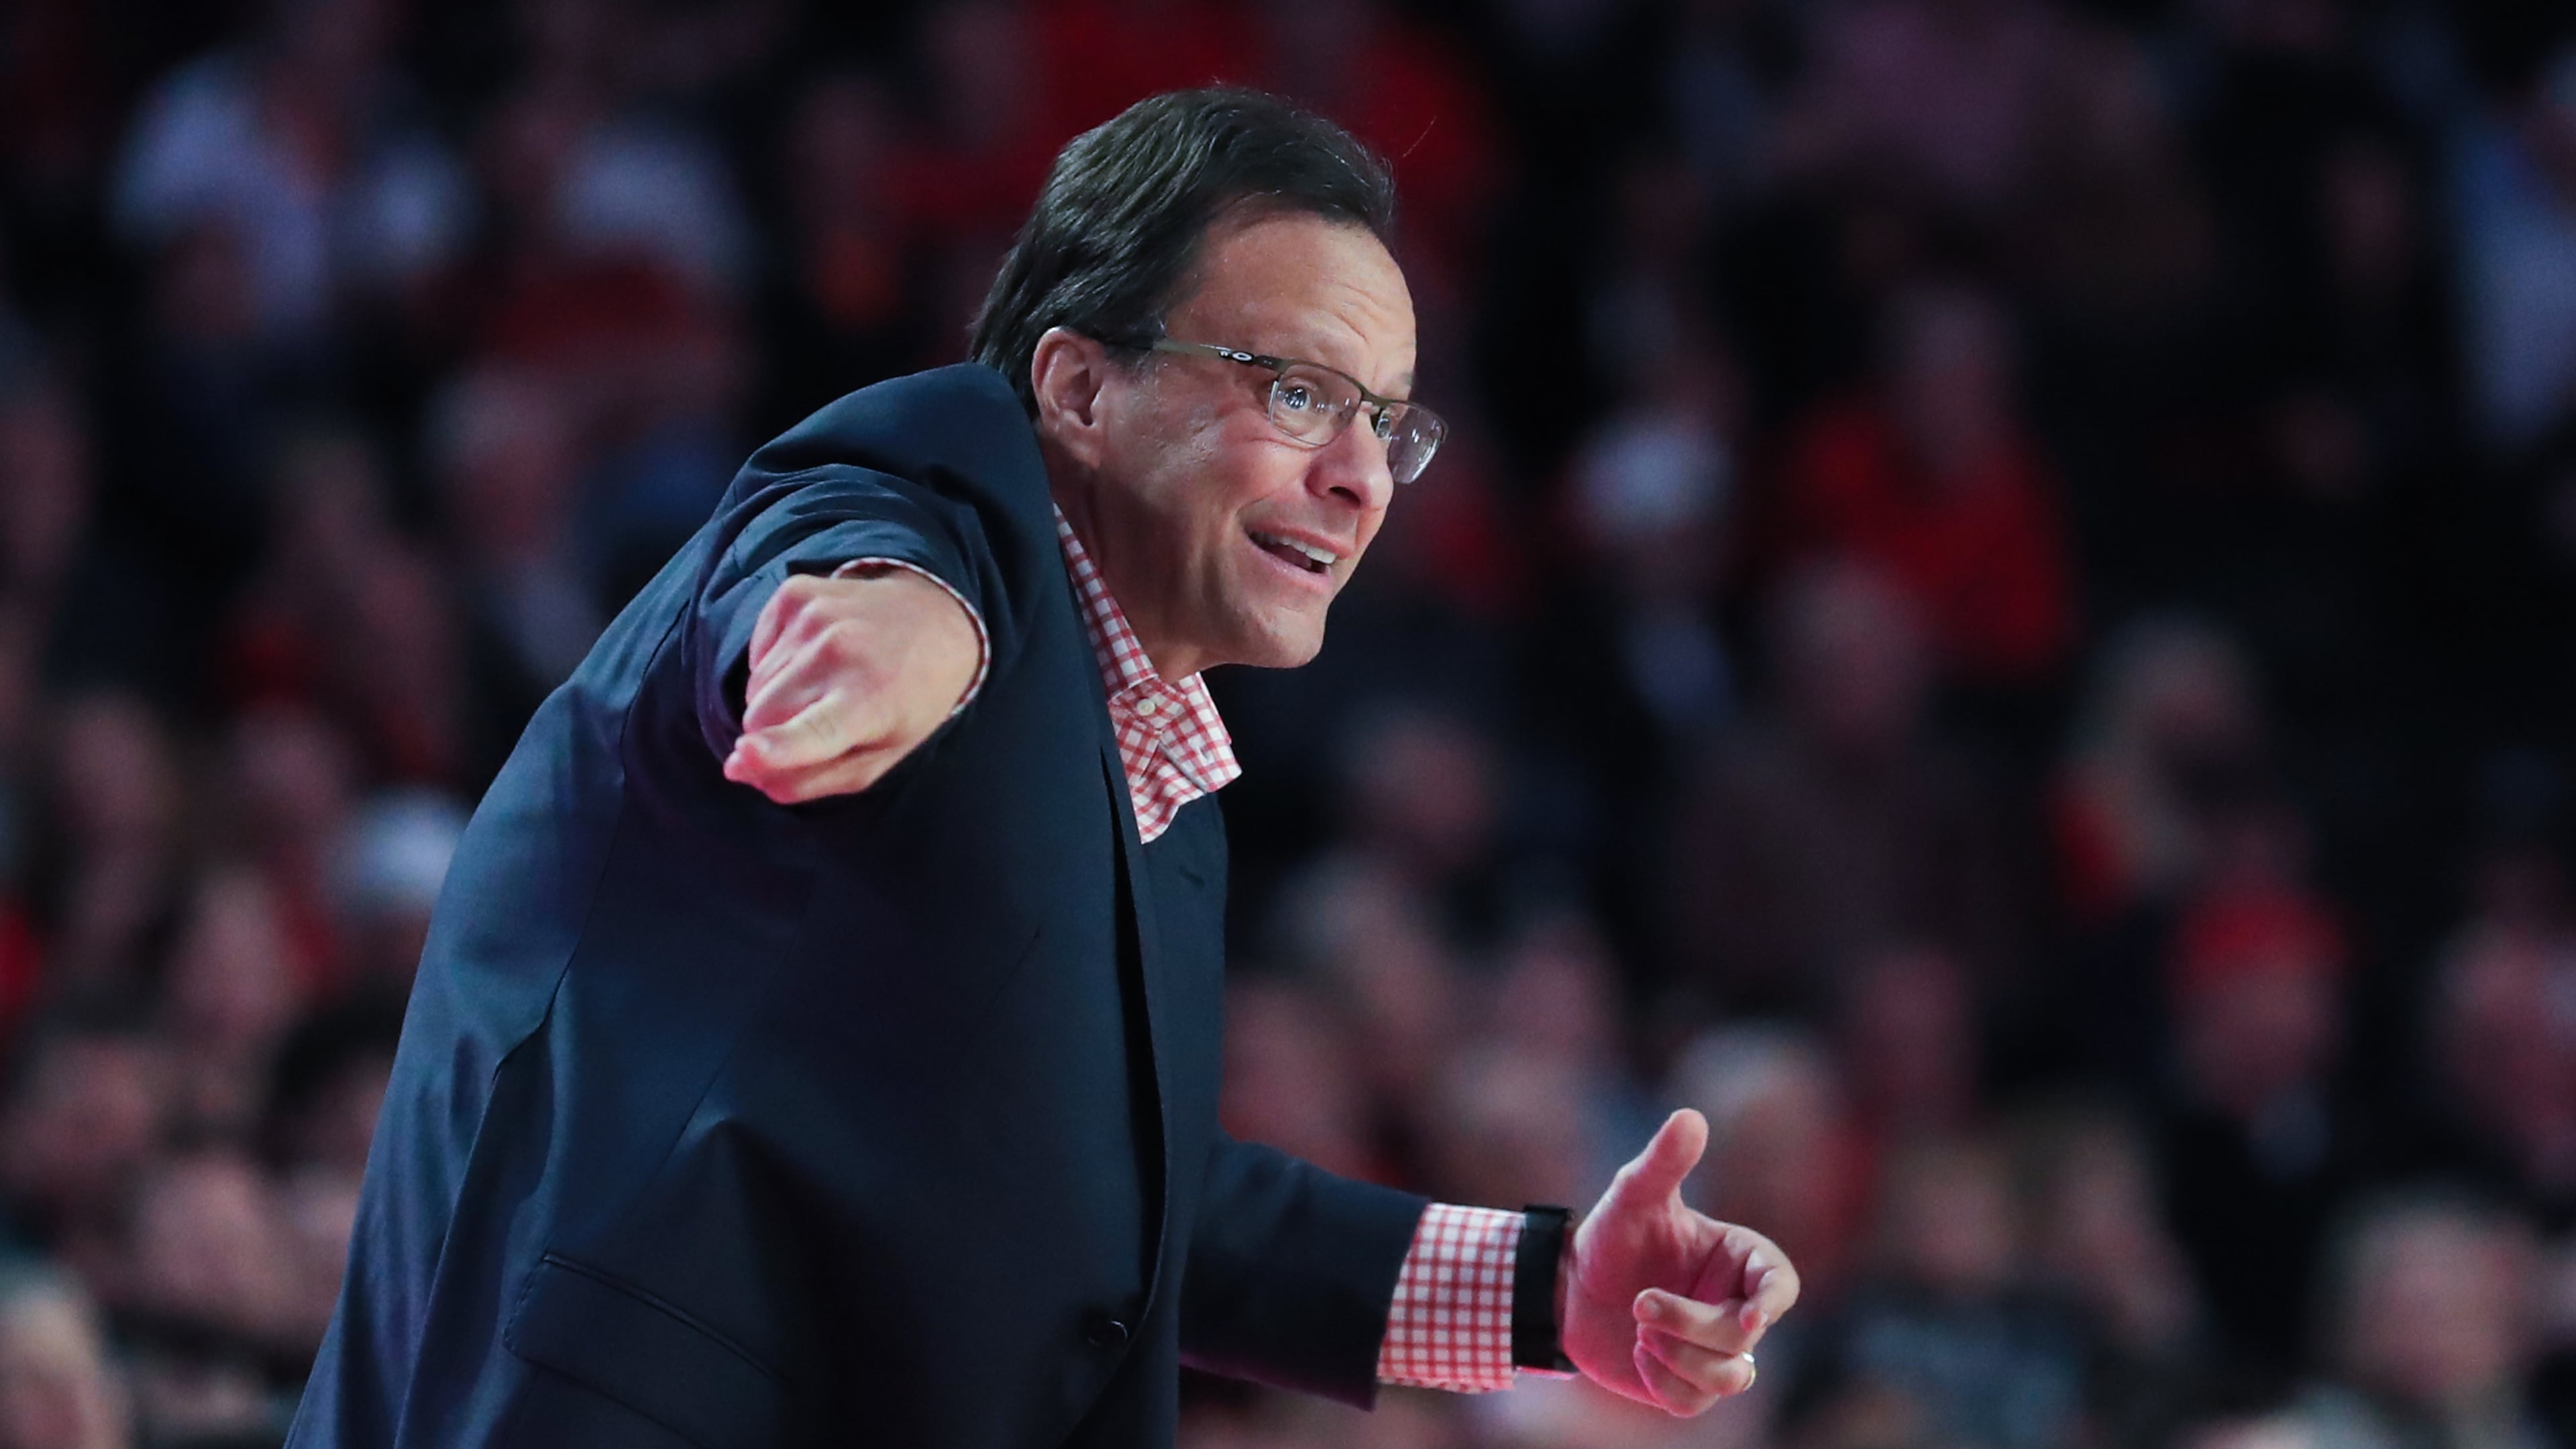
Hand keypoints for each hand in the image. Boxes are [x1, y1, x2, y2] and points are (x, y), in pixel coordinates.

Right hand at [720, 568, 979, 803]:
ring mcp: (814, 616)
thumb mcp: (879, 758)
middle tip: (818, 719)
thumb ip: (811, 779)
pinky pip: (755, 652)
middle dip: (772, 733)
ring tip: (825, 684)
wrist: (935, 619)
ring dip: (776, 698)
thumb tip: (741, 773)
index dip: (775, 749)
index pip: (815, 731)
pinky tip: (815, 657)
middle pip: (760, 717)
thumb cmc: (906, 702)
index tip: (744, 755)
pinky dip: (775, 664)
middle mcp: (840, 651)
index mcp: (871, 700)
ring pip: (754, 686)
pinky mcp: (794, 593)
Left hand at [1561, 1109, 1800, 1415]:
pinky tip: (1636, 1354)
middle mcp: (1735, 1307)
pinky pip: (1693, 1401)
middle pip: (1745, 1335)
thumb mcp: (1631, 1196)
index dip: (1774, 1302)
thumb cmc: (1610, 1237)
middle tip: (1640, 1303)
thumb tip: (1690, 1116)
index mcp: (1736, 1260)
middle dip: (1690, 1324)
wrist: (1567, 1288)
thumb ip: (1663, 1162)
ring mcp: (1714, 1351)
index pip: (1781, 1283)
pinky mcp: (1688, 1386)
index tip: (1752, 1315)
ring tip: (1638, 1330)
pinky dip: (1661, 1381)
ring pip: (1730, 1377)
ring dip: (1679, 1356)